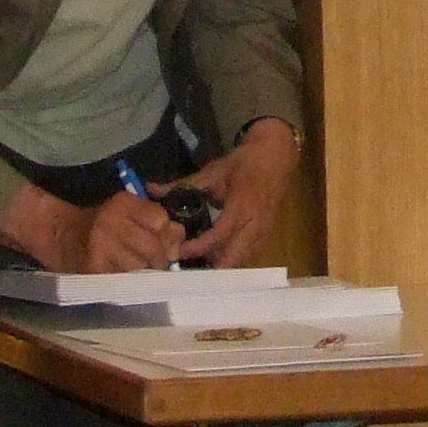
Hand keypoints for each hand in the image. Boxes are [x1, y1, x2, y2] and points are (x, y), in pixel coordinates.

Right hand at [78, 190, 192, 273]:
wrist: (60, 234)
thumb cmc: (100, 223)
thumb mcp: (126, 211)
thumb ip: (154, 220)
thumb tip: (179, 239)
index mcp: (123, 203)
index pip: (160, 219)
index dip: (167, 235)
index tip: (166, 244)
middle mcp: (112, 220)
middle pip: (152, 245)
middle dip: (160, 259)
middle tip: (157, 265)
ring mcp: (101, 244)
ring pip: (139, 265)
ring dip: (144, 272)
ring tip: (138, 270)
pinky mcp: (93, 266)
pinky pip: (122, 278)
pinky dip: (128, 280)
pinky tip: (123, 276)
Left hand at [179, 121, 299, 267]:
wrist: (275, 156)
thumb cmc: (243, 163)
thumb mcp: (212, 171)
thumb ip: (182, 184)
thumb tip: (151, 188)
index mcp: (241, 206)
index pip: (219, 235)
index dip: (199, 247)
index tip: (179, 252)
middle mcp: (254, 223)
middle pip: (234, 258)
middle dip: (211, 268)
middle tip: (188, 270)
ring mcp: (263, 231)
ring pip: (242, 261)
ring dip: (222, 267)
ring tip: (200, 268)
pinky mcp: (267, 234)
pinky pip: (250, 256)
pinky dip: (234, 261)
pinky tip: (218, 260)